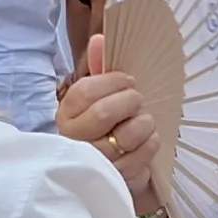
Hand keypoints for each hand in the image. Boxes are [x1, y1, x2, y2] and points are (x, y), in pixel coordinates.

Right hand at [54, 33, 160, 202]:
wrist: (116, 167)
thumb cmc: (107, 126)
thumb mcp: (100, 96)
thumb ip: (99, 68)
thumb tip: (99, 39)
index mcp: (66, 114)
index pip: (86, 91)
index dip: (113, 82)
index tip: (128, 81)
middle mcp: (74, 139)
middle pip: (105, 112)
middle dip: (130, 101)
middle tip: (136, 102)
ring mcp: (94, 162)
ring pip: (127, 135)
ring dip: (143, 123)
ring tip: (142, 122)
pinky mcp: (115, 179)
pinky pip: (142, 154)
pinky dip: (150, 143)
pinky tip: (146, 140)